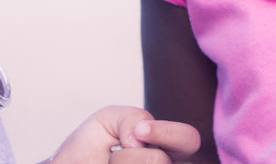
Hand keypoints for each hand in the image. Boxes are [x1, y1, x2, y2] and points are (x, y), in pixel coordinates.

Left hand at [44, 106, 202, 163]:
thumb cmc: (87, 152)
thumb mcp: (106, 121)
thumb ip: (131, 116)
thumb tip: (141, 138)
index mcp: (163, 149)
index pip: (189, 140)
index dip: (169, 132)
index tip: (139, 131)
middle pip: (162, 160)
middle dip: (131, 156)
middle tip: (113, 157)